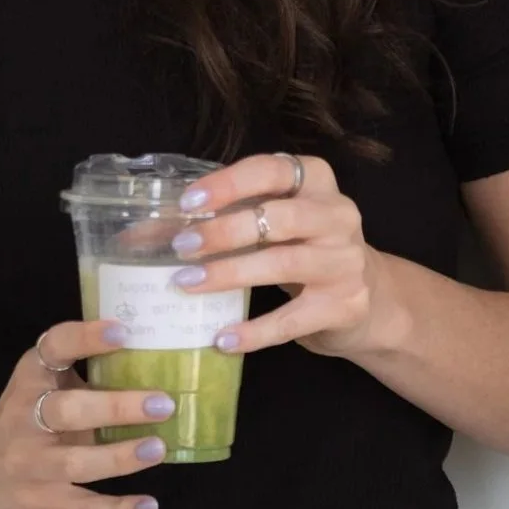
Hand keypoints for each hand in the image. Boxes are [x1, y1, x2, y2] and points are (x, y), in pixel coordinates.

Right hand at [0, 319, 177, 508]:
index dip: (85, 338)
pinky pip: (82, 508)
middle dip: (115, 407)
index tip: (121, 332)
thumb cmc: (26, 421)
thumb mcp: (42, 389)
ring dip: (119, 456)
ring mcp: (31, 465)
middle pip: (67, 410)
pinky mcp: (41, 502)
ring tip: (157, 448)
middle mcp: (25, 419)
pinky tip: (148, 507)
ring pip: (75, 462)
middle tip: (162, 403)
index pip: (53, 349)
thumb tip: (158, 361)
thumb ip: (85, 377)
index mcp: (31, 380)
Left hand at [163, 152, 397, 358]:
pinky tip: (222, 338)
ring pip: (283, 264)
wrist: (367, 298)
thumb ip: (219, 219)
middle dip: (225, 231)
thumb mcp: (270, 225)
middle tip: (181, 247)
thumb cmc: (301, 250)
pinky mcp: (345, 305)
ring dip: (230, 274)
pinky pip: (292, 319)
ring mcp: (345, 262)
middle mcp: (338, 215)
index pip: (271, 170)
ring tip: (187, 285)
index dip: (228, 184)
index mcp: (315, 181)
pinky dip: (254, 331)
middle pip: (279, 217)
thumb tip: (141, 235)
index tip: (188, 204)